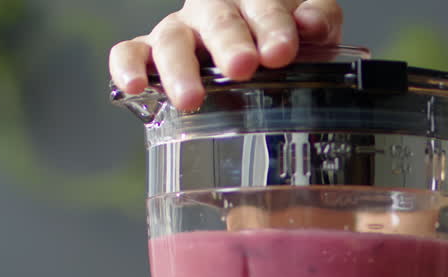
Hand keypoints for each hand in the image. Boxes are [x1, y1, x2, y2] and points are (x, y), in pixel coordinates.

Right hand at [108, 0, 343, 111]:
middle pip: (218, 22)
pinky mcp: (152, 51)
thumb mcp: (314, 24)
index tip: (282, 51)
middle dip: (229, 44)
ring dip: (179, 68)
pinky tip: (134, 87)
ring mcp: (181, 30)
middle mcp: (213, 11)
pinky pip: (132, 51)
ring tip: (191, 98)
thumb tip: (312, 24)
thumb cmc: (285, 34)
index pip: (263, 7)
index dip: (272, 27)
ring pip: (171, 40)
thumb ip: (320, 19)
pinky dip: (127, 66)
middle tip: (241, 67)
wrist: (260, 41)